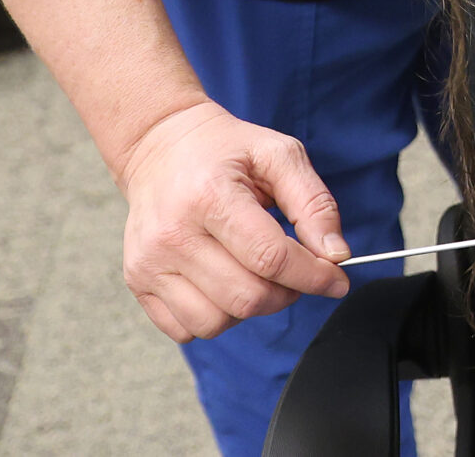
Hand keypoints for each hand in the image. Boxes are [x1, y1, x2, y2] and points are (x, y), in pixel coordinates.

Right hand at [117, 99, 351, 342]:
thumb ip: (314, 204)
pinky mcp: (137, 281)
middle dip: (287, 293)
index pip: (270, 258)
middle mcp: (172, 234)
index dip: (313, 276)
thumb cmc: (227, 150)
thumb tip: (337, 256)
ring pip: (216, 322)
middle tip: (297, 271)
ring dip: (251, 308)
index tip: (338, 279)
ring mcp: (149, 262)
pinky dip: (216, 317)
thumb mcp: (279, 155)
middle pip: (246, 297)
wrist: (160, 146)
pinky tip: (226, 282)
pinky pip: (185, 329)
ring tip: (259, 275)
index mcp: (210, 196)